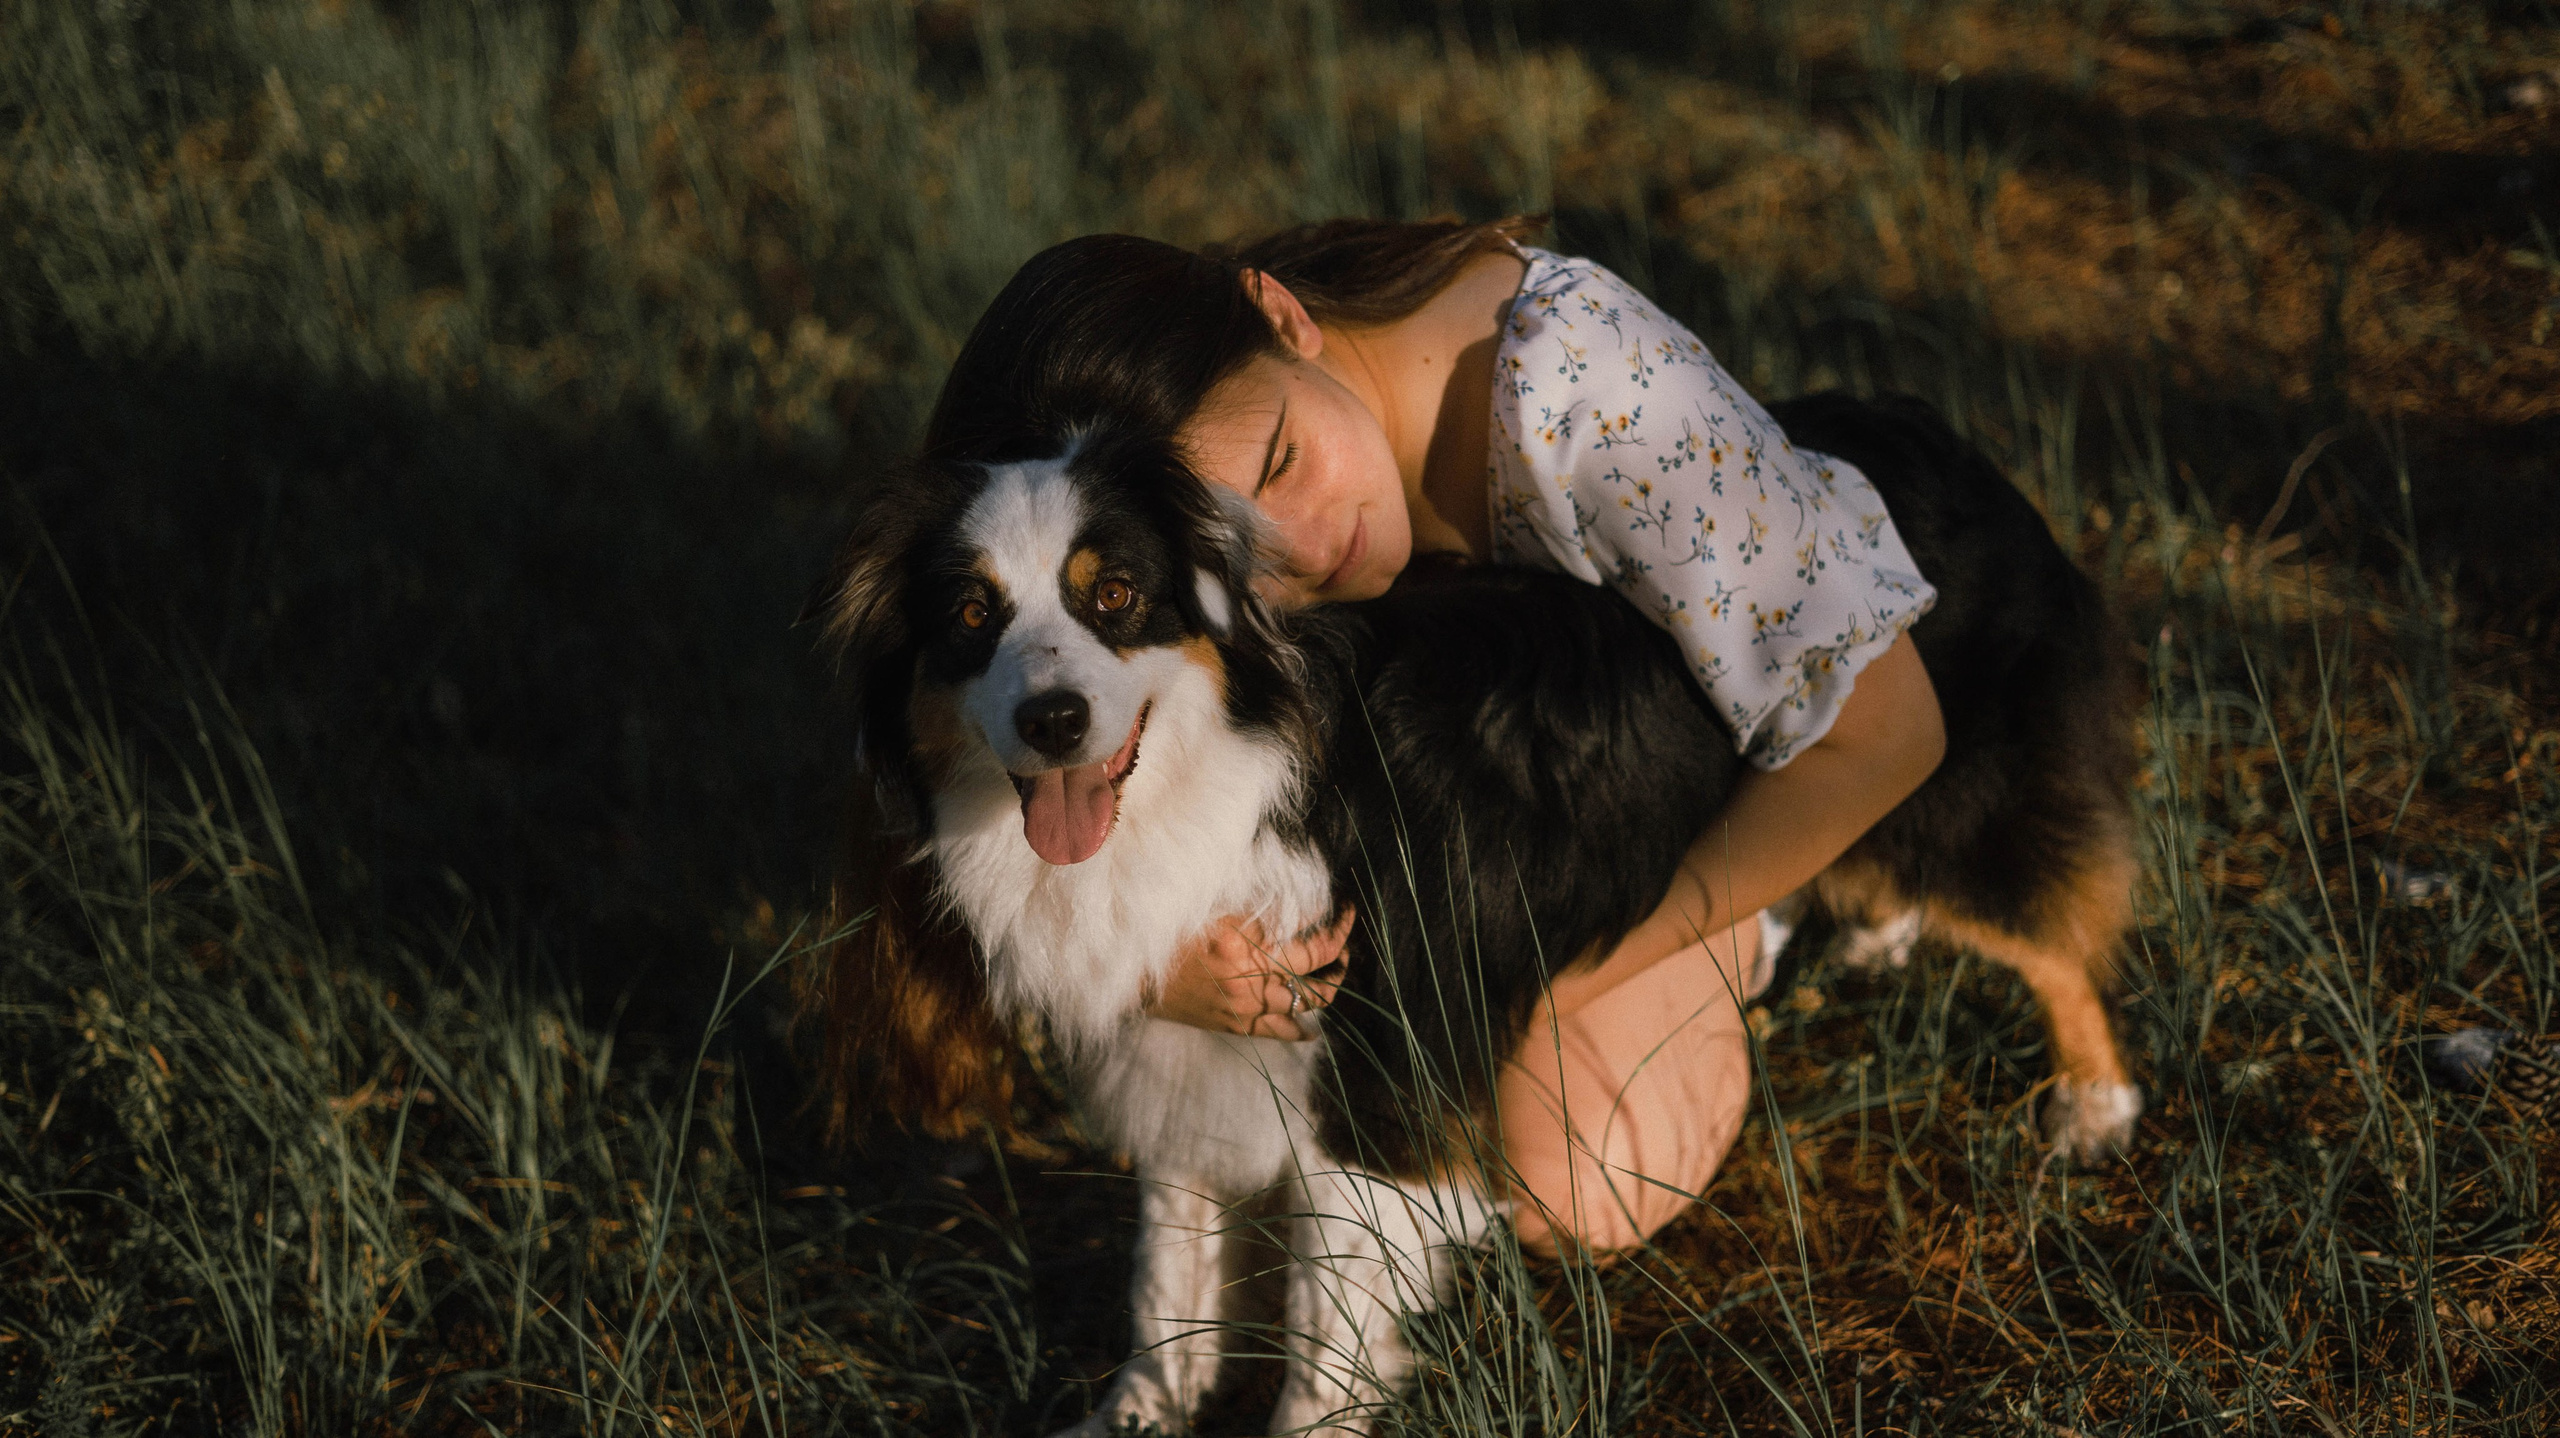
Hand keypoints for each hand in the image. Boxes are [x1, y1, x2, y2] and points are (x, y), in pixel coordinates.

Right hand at [1144, 908, 1354, 1040]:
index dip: (1336, 922)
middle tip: (1346, 939)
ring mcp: (1247, 1003)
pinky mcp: (1237, 1025)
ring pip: (1309, 999)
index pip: (1309, 930)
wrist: (1133, 978)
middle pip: (1317, 963)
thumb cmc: (1168, 937)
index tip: (1347, 910)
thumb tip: (1299, 904)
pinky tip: (1312, 1027)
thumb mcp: (1212, 909)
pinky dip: (1302, 1029)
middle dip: (1341, 949)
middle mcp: (1252, 973)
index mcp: (1245, 939)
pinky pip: (1281, 1031)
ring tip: (1335, 973)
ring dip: (1330, 985)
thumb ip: (1255, 907)